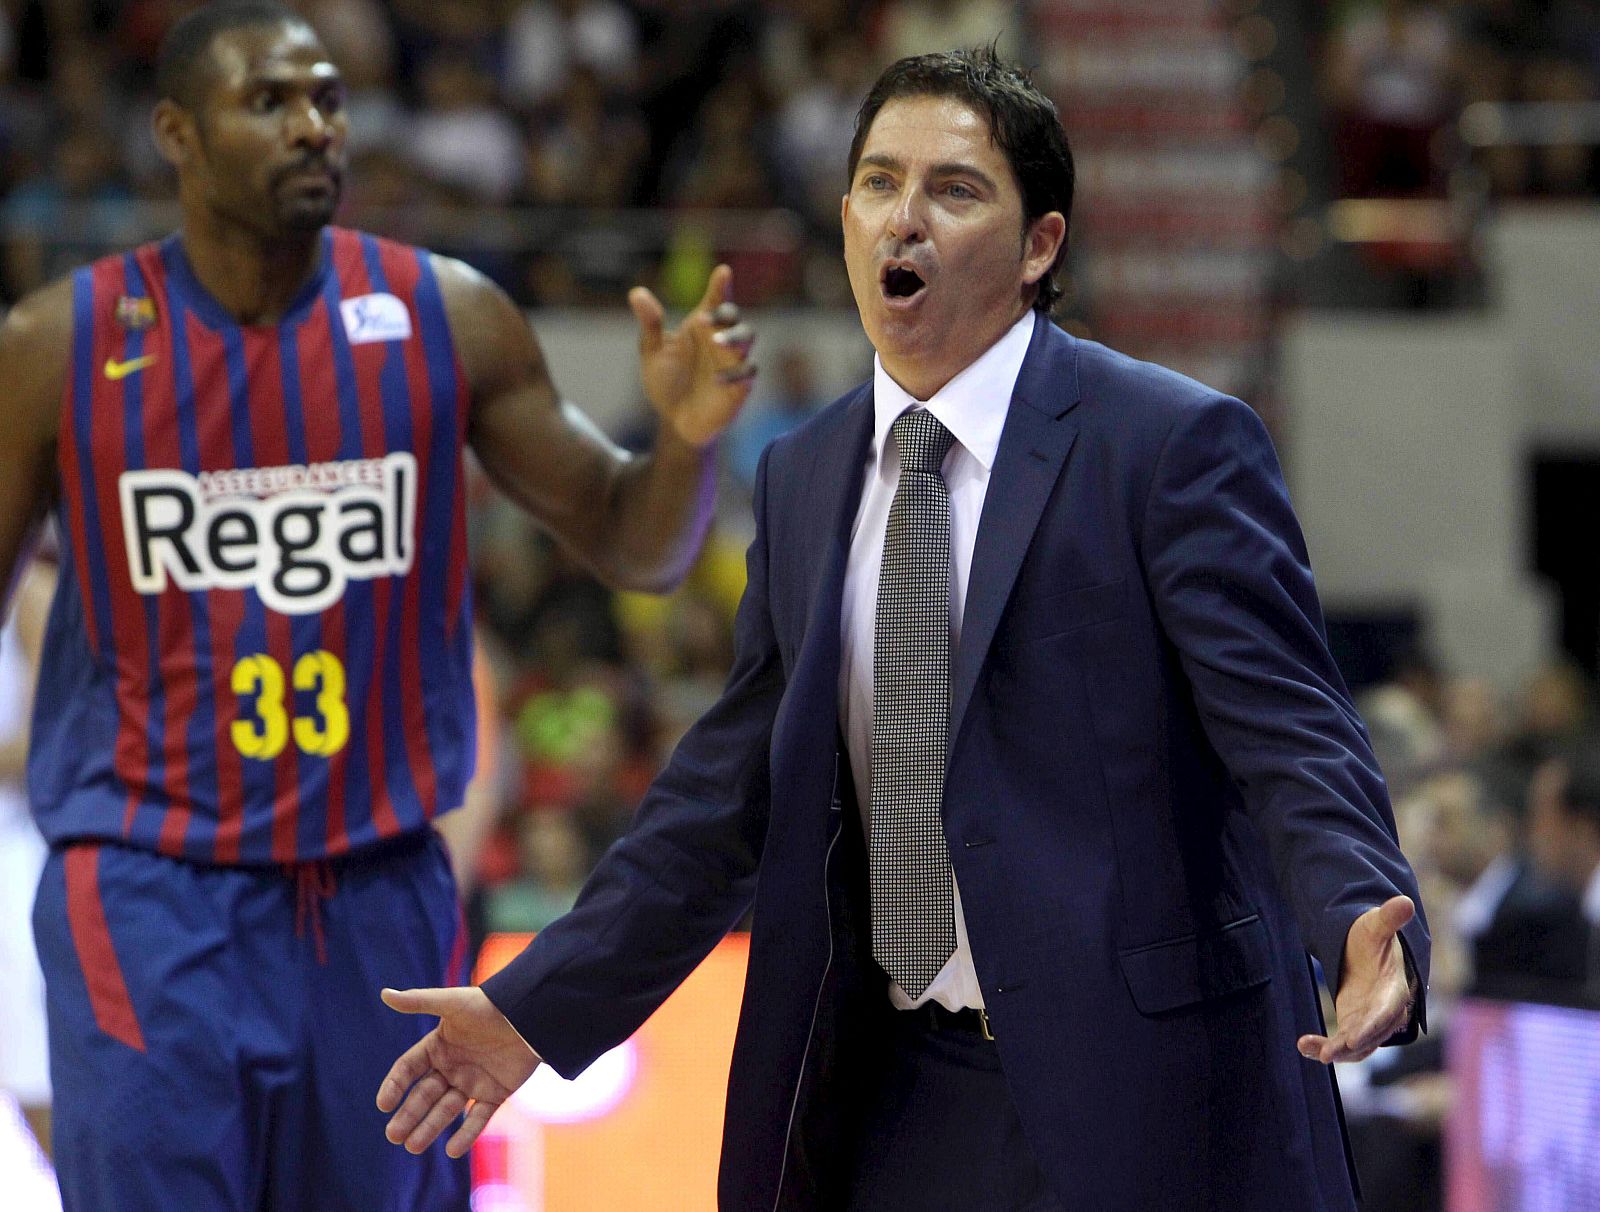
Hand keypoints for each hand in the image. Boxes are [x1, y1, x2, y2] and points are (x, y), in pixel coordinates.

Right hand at [376, 986, 541, 1157]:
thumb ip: (419, 1002)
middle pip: (424, 1095)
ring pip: (447, 1110)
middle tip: (393, 1136)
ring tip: (412, 1146)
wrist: (530, 1014)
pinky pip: (478, 1118)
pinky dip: (466, 1134)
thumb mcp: (452, 1003)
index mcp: (438, 1046)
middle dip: (409, 1115)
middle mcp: (452, 1067)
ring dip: (430, 1128)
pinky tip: (452, 1150)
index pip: (409, 1069)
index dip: (395, 1085)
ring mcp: (473, 1082)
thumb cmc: (489, 1005)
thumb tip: (384, 994)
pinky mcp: (495, 1094)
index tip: (383, 1104)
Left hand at [630, 263, 756, 447]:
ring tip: (715, 342)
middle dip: (724, 314)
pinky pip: (747, 373)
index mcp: (702, 327)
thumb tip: (636, 292)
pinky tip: (715, 379)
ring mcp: (732, 363)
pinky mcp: (739, 387)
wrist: (674, 421)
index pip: (715, 301)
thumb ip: (650, 324)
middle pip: (735, 317)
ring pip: (748, 339)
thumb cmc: (667, 383)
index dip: (720, 286)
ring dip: (734, 338)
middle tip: (702, 319)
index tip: (722, 272)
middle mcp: (720, 340)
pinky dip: (735, 373)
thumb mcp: (653, 353)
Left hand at [1297, 895, 1415, 1064]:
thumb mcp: (1377, 926)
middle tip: (1328, 1054)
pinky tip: (1303, 1045)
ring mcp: (1369, 1022)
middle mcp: (1385, 1012)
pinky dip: (1324, 1047)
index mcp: (1395, 990)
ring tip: (1311, 1050)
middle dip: (1352, 1045)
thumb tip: (1404, 901)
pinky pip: (1342, 1044)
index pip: (1386, 1012)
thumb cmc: (1374, 938)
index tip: (1353, 1038)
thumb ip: (1389, 918)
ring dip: (1336, 1051)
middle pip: (1372, 1035)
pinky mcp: (1354, 1026)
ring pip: (1357, 1046)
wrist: (1366, 951)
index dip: (1372, 1025)